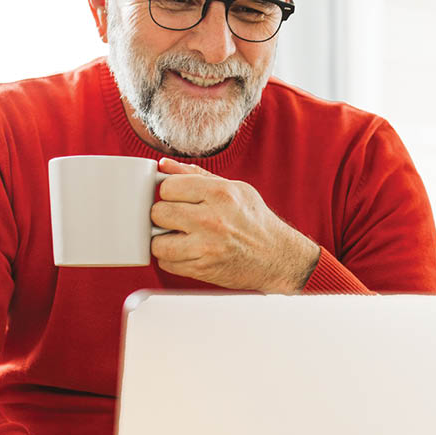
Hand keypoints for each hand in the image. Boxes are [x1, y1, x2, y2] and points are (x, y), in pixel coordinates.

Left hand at [150, 158, 320, 293]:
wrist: (278, 257)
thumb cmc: (254, 221)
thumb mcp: (233, 189)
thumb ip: (196, 176)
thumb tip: (163, 165)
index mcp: (220, 193)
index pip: (168, 187)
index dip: (168, 193)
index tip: (176, 199)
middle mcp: (212, 219)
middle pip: (158, 213)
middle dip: (163, 216)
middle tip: (176, 219)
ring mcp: (206, 247)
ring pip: (157, 242)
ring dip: (162, 241)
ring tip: (178, 237)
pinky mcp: (202, 269)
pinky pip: (166, 263)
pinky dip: (171, 259)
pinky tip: (186, 252)